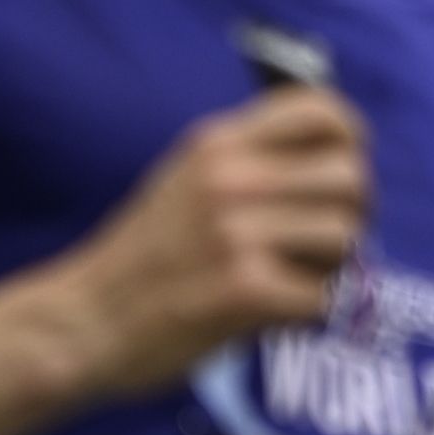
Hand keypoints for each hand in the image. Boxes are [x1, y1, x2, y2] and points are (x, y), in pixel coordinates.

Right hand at [70, 87, 369, 396]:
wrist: (81, 324)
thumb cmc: (139, 262)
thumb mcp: (183, 181)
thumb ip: (247, 162)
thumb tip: (336, 164)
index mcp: (217, 144)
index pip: (322, 110)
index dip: (349, 143)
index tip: (336, 178)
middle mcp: (229, 179)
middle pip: (350, 176)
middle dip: (352, 216)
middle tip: (321, 247)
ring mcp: (235, 233)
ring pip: (344, 237)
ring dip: (332, 269)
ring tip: (294, 282)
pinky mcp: (243, 289)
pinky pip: (322, 297)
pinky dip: (309, 314)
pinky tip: (275, 316)